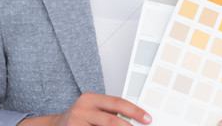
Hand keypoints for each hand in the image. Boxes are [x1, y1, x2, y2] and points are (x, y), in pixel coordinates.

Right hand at [18, 92, 151, 125]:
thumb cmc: (79, 118)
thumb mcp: (93, 109)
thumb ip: (109, 111)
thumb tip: (135, 117)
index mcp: (90, 99)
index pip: (117, 103)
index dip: (134, 111)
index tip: (147, 119)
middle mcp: (81, 109)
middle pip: (111, 120)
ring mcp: (75, 124)